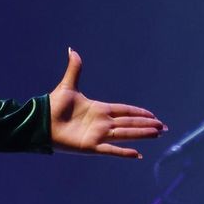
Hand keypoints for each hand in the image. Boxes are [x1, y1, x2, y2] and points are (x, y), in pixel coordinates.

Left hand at [48, 48, 165, 158]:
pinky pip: (110, 150)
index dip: (139, 112)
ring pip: (125, 134)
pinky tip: (138, 154)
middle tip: (164, 127)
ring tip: (157, 135)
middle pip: (129, 122)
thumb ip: (74, 69)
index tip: (153, 115)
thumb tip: (72, 49)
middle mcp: (101, 123)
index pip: (124, 110)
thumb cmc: (52, 106)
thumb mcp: (67, 86)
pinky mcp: (90, 146)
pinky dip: (123, 152)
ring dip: (142, 134)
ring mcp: (97, 135)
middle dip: (147, 124)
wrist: (40, 122)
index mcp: (99, 109)